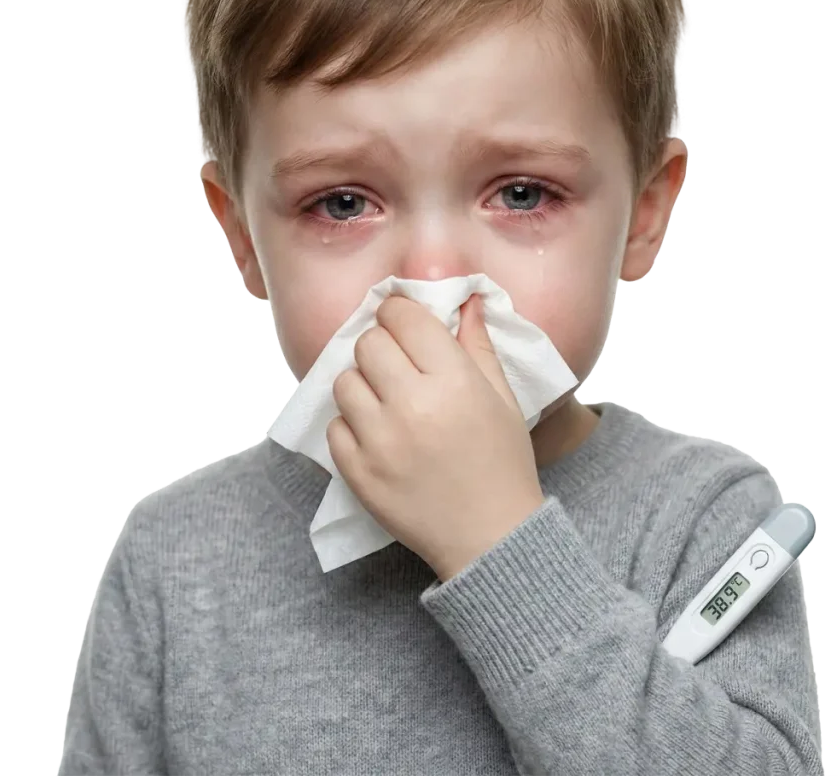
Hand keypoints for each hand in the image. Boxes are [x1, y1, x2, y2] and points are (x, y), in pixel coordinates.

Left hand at [327, 293, 545, 580]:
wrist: (490, 538)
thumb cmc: (503, 462)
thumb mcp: (503, 398)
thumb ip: (478, 344)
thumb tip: (465, 299)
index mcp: (453, 380)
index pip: (403, 317)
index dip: (399, 313)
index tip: (404, 323)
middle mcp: (412, 405)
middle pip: (369, 343)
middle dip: (382, 345)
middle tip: (398, 364)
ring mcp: (380, 441)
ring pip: (344, 381)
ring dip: (363, 383)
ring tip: (385, 400)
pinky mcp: (358, 472)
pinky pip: (335, 426)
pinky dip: (352, 425)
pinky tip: (378, 434)